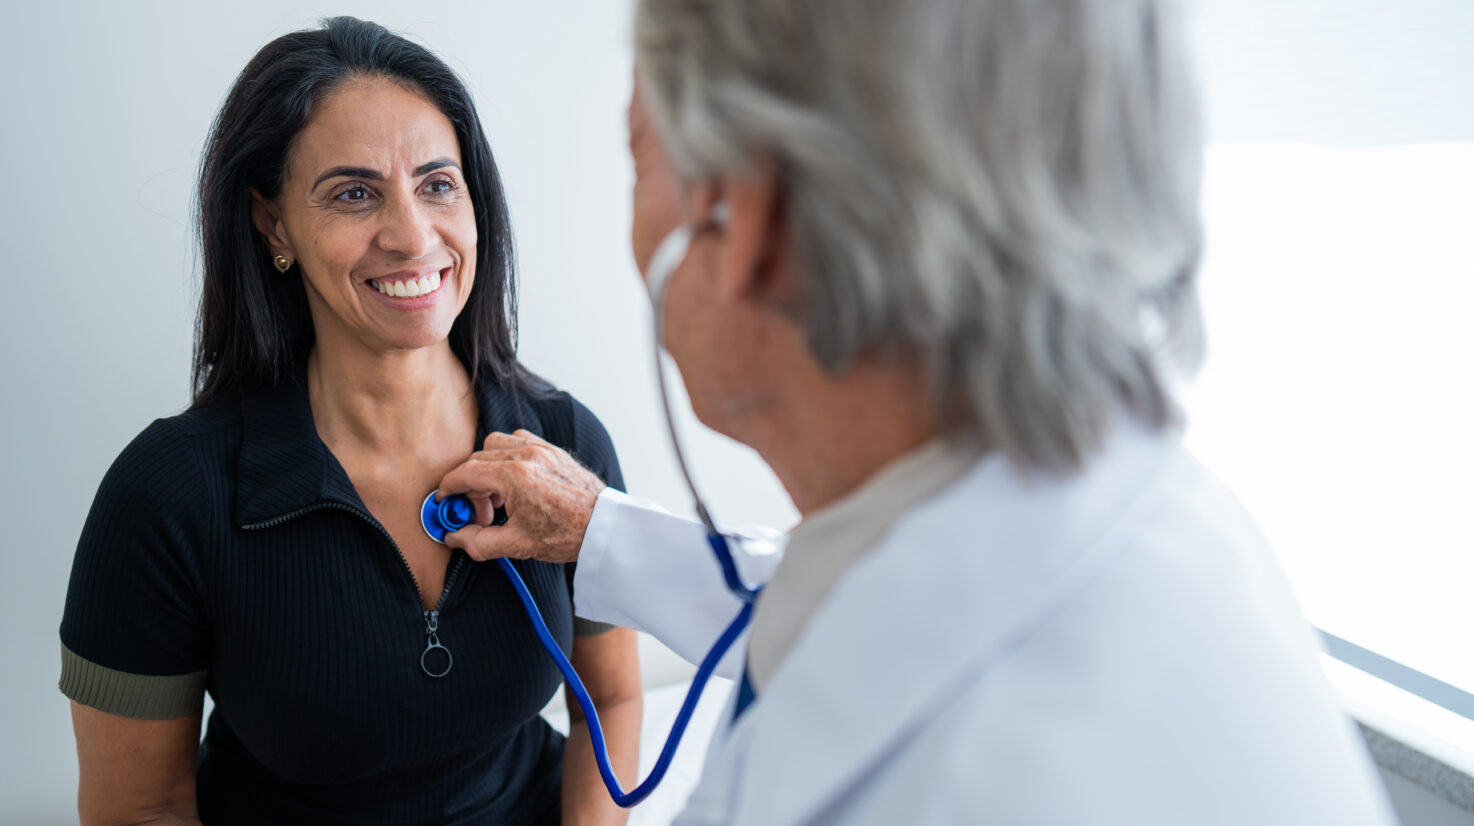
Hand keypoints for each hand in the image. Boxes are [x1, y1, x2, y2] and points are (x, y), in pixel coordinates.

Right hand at [437, 430, 605, 562]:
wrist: (604, 526)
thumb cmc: (568, 533)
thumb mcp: (518, 545)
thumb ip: (479, 541)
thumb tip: (455, 537)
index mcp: (516, 476)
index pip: (466, 473)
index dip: (449, 488)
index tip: (445, 501)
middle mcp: (527, 455)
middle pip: (478, 459)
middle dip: (470, 486)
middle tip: (480, 515)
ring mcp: (541, 448)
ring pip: (496, 445)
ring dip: (487, 468)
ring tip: (498, 499)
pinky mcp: (552, 450)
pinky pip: (518, 441)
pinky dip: (507, 458)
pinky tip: (514, 484)